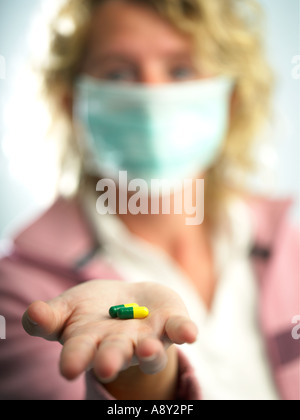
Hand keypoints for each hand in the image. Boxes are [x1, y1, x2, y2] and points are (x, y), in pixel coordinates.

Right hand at [22, 280, 197, 384]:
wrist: (128, 301)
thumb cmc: (94, 310)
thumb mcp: (68, 308)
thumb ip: (50, 316)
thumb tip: (33, 313)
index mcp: (91, 342)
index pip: (80, 352)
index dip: (75, 359)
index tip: (69, 368)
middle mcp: (121, 346)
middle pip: (116, 355)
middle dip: (111, 360)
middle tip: (106, 367)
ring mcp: (148, 337)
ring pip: (150, 352)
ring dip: (149, 352)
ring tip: (146, 349)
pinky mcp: (170, 324)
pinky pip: (179, 330)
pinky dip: (184, 332)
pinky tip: (190, 334)